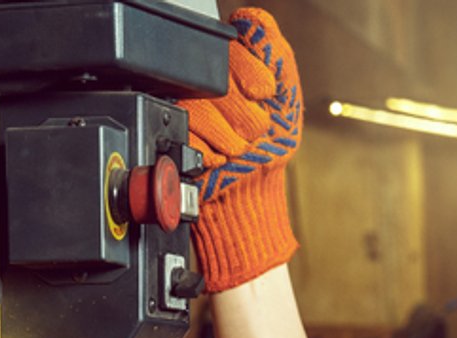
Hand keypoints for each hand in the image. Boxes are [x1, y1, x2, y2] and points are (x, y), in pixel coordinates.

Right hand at [185, 7, 301, 292]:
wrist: (247, 197)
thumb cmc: (268, 149)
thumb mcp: (286, 96)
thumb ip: (274, 52)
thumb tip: (251, 20)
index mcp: (225, 67)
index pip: (228, 47)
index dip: (250, 72)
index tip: (264, 93)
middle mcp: (199, 83)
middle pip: (215, 77)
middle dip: (243, 110)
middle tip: (254, 129)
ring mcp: (182, 108)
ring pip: (200, 105)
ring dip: (229, 136)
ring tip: (238, 149)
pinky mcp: (170, 134)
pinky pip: (187, 132)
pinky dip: (210, 151)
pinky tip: (219, 159)